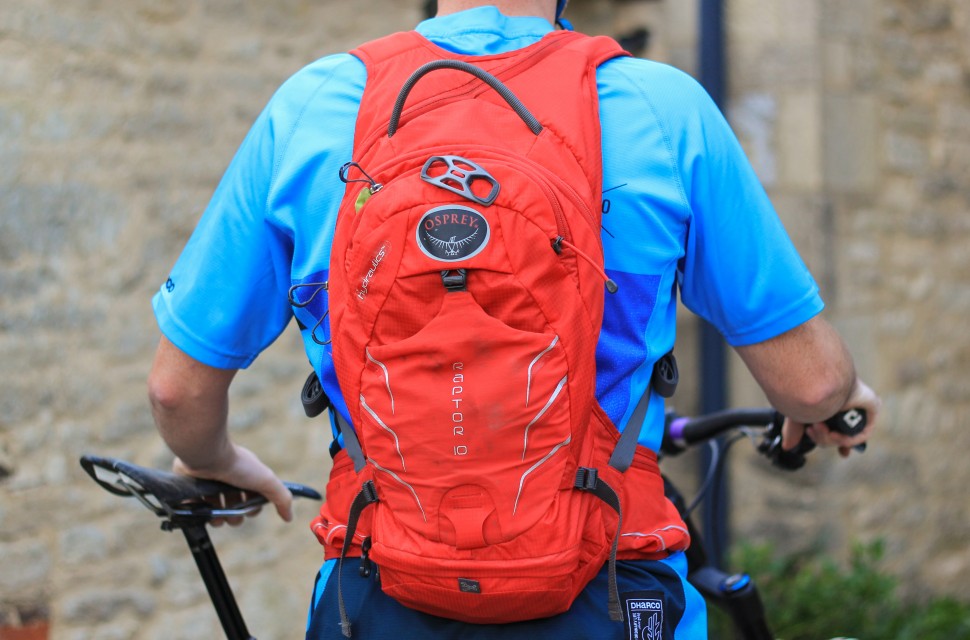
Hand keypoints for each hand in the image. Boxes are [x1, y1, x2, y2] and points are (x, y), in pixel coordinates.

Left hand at [173, 444, 293, 524]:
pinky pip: (194, 507)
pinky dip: (198, 512)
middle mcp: (227, 481)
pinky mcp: (191, 488)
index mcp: (245, 478)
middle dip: (234, 517)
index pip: (251, 501)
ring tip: (214, 516)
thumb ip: (282, 497)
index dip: (251, 510)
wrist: (206, 455)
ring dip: (216, 519)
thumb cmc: (237, 465)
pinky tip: (201, 509)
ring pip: (214, 512)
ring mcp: (209, 485)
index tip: (248, 509)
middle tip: (230, 514)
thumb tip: (289, 517)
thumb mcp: (266, 480)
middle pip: (233, 510)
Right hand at [781, 378, 880, 456]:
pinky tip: (834, 434)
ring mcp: (859, 409)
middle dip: (824, 439)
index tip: (842, 453)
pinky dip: (847, 439)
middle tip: (812, 429)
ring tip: (820, 428)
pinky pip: (861, 435)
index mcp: (833, 406)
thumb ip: (793, 430)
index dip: (839, 442)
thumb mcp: (796, 414)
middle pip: (838, 437)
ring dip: (830, 439)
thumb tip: (787, 447)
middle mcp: (847, 407)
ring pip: (848, 437)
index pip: (840, 428)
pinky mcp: (871, 409)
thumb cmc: (807, 389)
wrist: (819, 381)